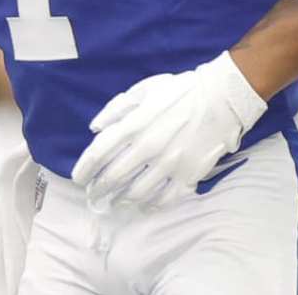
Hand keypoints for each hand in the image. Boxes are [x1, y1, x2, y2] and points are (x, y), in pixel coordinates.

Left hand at [70, 52, 267, 210]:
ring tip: (115, 202)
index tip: (78, 178)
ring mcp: (169, 163)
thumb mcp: (143, 90)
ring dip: (121, 200)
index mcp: (135, 124)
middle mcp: (149, 146)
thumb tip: (95, 128)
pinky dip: (151, 205)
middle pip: (114, 177)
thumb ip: (115, 110)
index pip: (99, 153)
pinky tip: (143, 206)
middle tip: (92, 195)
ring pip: (137, 192)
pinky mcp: (189, 174)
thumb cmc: (178, 91)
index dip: (84, 169)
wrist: (220, 98)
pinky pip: (166, 198)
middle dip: (98, 189)